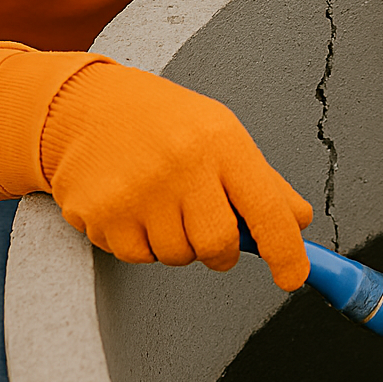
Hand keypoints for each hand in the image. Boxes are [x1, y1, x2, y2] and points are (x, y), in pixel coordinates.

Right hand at [41, 62, 312, 288]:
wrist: (83, 105)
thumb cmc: (161, 120)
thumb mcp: (221, 133)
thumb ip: (263, 182)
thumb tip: (299, 222)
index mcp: (220, 142)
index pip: (267, 210)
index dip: (285, 252)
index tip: (292, 277)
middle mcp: (181, 165)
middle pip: (219, 247)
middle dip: (221, 250)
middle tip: (207, 224)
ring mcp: (138, 191)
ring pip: (178, 256)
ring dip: (177, 242)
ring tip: (161, 200)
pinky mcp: (102, 214)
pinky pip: (138, 257)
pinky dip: (141, 242)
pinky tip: (133, 205)